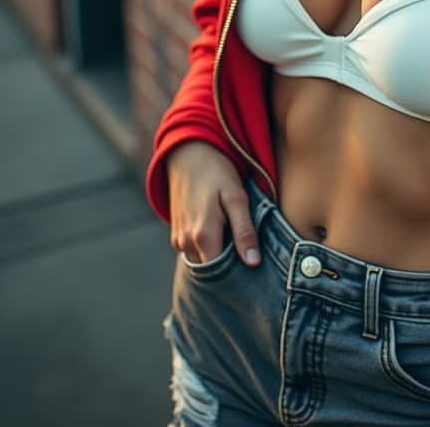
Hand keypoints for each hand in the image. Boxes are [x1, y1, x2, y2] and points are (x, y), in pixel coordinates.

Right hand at [166, 142, 260, 266]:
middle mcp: (186, 242)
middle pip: (210, 270)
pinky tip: (220, 233)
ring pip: (201, 261)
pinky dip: (206, 248)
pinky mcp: (175, 234)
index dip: (237, 275)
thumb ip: (244, 230)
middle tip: (247, 255)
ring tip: (234, 241)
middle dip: (227, 268)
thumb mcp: (236, 197)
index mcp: (203, 236)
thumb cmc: (217, 173)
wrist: (188, 154)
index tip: (253, 271)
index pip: (220, 274)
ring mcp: (178, 239)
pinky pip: (193, 251)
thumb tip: (253, 263)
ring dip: (216, 256)